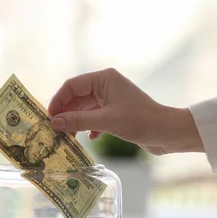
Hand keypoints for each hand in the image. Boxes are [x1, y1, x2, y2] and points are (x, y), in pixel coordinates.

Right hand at [48, 68, 203, 154]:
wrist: (168, 133)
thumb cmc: (141, 121)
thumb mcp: (106, 121)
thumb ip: (78, 121)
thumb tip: (53, 123)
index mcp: (104, 78)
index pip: (72, 85)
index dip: (58, 101)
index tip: (48, 118)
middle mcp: (107, 85)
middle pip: (76, 98)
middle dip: (65, 114)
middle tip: (54, 131)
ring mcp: (111, 100)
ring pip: (84, 110)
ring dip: (76, 123)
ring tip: (68, 138)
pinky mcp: (116, 113)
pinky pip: (94, 118)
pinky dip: (89, 128)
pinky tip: (90, 138)